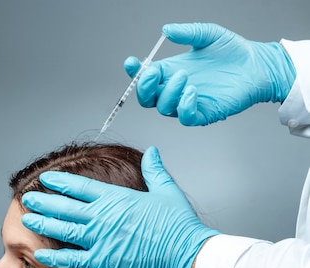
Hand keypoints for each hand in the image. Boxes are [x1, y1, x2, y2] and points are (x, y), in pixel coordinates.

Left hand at [21, 146, 218, 267]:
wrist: (187, 254)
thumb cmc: (179, 225)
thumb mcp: (167, 190)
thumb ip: (155, 170)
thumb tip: (152, 151)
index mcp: (116, 199)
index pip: (79, 187)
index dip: (59, 182)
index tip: (45, 179)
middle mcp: (103, 217)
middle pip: (64, 207)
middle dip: (43, 202)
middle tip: (26, 199)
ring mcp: (100, 239)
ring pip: (62, 230)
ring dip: (42, 224)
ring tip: (26, 220)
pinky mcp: (102, 262)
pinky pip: (71, 259)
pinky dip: (54, 258)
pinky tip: (39, 255)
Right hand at [123, 23, 295, 125]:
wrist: (257, 65)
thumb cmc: (233, 51)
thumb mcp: (208, 34)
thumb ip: (187, 32)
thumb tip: (166, 29)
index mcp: (170, 70)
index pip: (144, 76)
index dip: (134, 72)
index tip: (132, 63)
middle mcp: (175, 88)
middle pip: (147, 97)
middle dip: (145, 87)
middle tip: (154, 73)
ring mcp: (187, 102)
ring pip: (163, 107)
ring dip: (168, 92)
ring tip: (185, 76)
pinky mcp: (202, 113)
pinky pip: (184, 117)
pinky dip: (184, 106)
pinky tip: (192, 91)